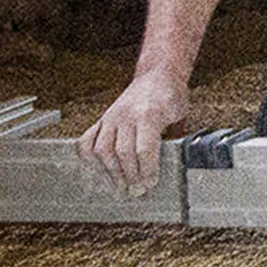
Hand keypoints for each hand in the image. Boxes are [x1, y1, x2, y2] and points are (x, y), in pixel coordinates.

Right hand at [77, 70, 186, 196]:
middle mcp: (126, 115)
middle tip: (137, 191)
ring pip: (102, 149)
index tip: (150, 183)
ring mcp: (111, 117)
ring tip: (121, 186)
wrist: (158, 74)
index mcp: (149, 114)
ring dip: (111, 172)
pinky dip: (88, 156)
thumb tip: (177, 163)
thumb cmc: (171, 96)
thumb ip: (175, 137)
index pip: (144, 149)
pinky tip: (97, 169)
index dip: (146, 170)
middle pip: (122, 152)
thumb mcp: (180, 115)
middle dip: (130, 176)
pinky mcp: (102, 119)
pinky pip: (87, 140)